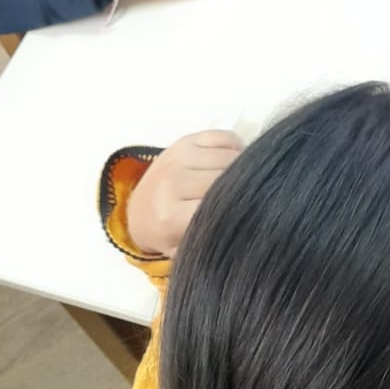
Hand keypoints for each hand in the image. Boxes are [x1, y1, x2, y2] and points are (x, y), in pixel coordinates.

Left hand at [125, 130, 241, 256]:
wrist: (140, 209)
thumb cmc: (168, 233)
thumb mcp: (186, 250)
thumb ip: (209, 244)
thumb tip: (245, 235)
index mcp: (171, 216)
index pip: (221, 206)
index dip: (241, 209)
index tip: (249, 214)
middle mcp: (173, 182)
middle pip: (228, 179)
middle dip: (242, 189)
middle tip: (246, 200)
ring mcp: (178, 157)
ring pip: (230, 157)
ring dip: (241, 169)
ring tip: (235, 184)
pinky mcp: (185, 140)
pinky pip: (226, 138)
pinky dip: (236, 150)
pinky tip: (229, 164)